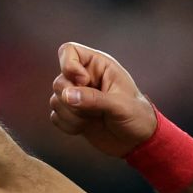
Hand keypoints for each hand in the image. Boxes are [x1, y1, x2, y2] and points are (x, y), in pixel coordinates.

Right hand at [49, 43, 157, 158]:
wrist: (136, 141)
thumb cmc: (136, 116)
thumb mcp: (120, 105)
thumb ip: (94, 99)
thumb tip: (66, 96)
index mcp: (98, 66)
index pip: (68, 51)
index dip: (69, 67)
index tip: (84, 82)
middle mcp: (84, 79)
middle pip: (59, 81)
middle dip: (72, 100)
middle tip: (94, 110)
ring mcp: (76, 97)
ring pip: (55, 101)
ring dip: (72, 116)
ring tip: (94, 120)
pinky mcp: (71, 115)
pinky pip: (56, 117)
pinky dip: (68, 125)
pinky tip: (85, 128)